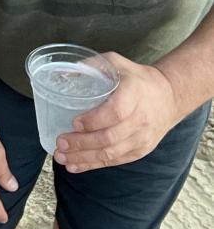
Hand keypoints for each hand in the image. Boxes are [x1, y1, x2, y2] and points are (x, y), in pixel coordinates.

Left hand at [53, 53, 179, 172]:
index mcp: (134, 94)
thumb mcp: (116, 63)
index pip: (115, 112)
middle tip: (60, 143)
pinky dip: (94, 164)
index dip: (94, 120)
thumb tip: (62, 73)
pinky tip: (75, 165)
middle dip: (82, 143)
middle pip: (109, 137)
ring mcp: (141, 138)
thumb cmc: (137, 78)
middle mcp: (140, 119)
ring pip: (111, 153)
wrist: (169, 97)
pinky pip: (115, 161)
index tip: (74, 122)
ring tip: (61, 157)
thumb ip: (91, 65)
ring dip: (84, 158)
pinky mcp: (140, 151)